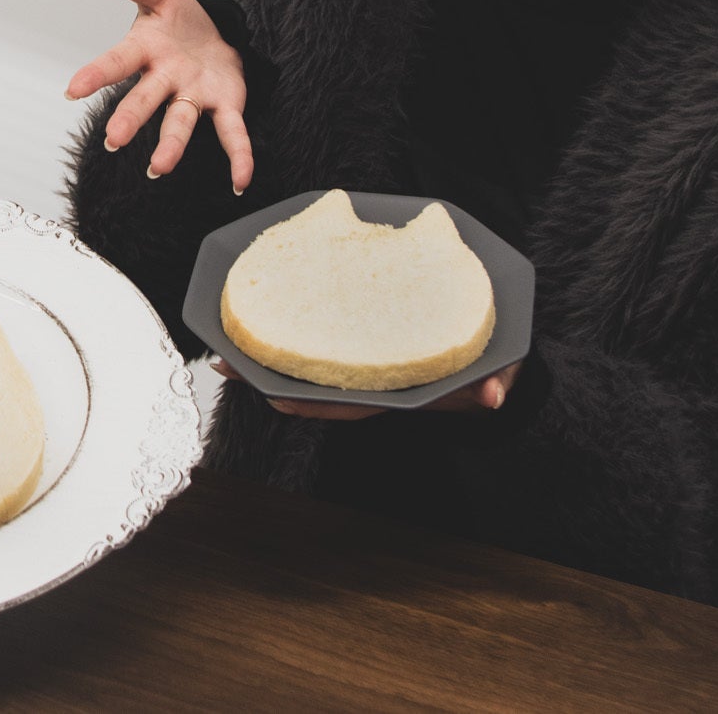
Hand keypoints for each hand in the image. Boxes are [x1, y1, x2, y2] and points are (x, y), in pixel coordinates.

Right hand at [65, 0, 252, 191]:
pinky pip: (232, 133)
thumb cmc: (181, 21)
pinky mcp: (224, 106)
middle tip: (113, 141)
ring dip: (170, 146)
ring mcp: (193, 96)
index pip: (116, 62)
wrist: (216, 37)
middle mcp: (166, 80)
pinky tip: (241, 181)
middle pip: (146, 100)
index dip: (94, 75)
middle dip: (130, 119)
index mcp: (146, 52)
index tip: (71, 90)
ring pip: (181, 122)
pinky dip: (239, 157)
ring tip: (158, 169)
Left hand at [211, 358, 521, 419]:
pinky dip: (289, 332)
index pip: (346, 405)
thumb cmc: (485, 372)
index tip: (274, 396)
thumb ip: (494, 382)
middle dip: (268, 380)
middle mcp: (369, 385)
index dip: (310, 402)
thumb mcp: (494, 374)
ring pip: (305, 370)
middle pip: (311, 388)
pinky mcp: (358, 347)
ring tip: (223, 345)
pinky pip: (317, 344)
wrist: (487, 365)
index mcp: (394, 393)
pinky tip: (260, 313)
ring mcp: (360, 369)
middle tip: (224, 364)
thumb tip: (492, 395)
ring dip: (266, 357)